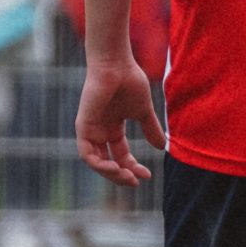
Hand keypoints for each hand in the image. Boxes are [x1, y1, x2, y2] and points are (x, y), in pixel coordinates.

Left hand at [74, 59, 165, 187]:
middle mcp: (100, 131)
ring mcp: (90, 130)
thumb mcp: (143, 111)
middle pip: (108, 162)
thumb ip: (150, 128)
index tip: (147, 175)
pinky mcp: (83, 126)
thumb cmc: (128, 81)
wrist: (116, 65)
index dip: (133, 167)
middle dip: (122, 175)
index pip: (121, 155)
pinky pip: (87, 154)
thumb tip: (162, 147)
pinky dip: (99, 165)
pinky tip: (115, 167)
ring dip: (111, 174)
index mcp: (112, 128)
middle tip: (136, 181)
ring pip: (96, 162)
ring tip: (127, 177)